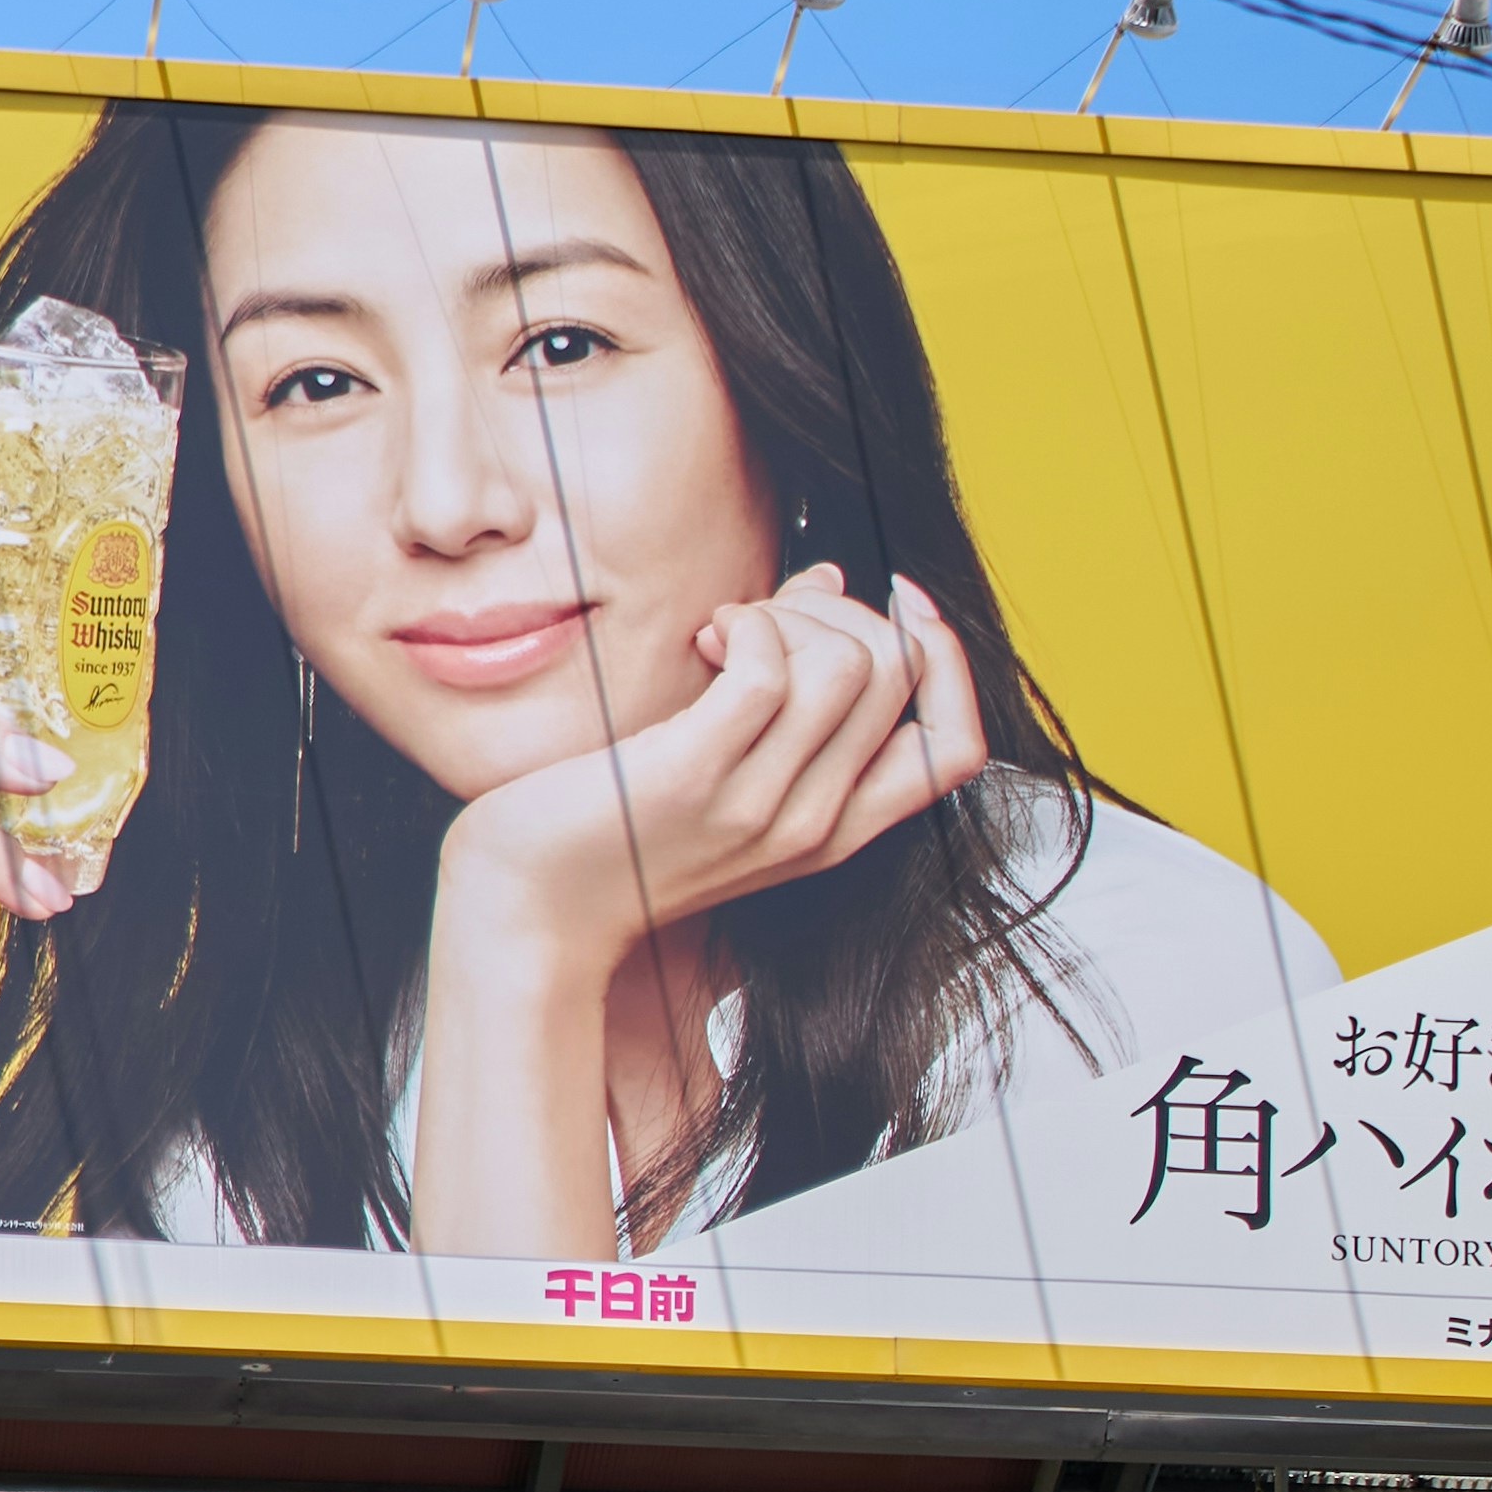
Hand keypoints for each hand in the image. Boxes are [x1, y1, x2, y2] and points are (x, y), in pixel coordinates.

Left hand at [429, 565, 987, 1009]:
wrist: (531, 913)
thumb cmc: (618, 830)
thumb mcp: (726, 767)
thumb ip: (791, 693)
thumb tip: (830, 579)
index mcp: (834, 830)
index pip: (959, 748)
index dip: (947, 658)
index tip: (893, 601)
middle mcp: (812, 826)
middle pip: (901, 674)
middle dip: (842, 611)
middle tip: (764, 623)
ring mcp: (759, 807)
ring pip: (849, 663)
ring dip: (788, 615)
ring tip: (726, 637)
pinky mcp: (696, 777)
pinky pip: (771, 668)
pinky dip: (747, 625)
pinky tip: (705, 642)